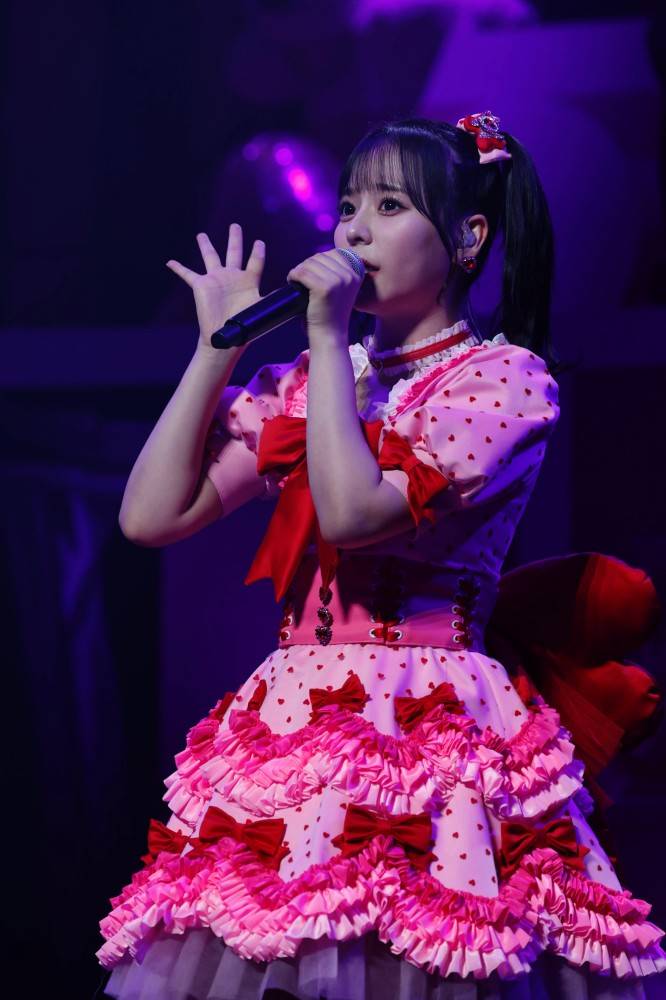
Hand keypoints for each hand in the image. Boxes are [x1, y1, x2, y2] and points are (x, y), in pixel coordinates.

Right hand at [166, 224, 265, 349]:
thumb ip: (275, 298)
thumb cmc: (245, 327)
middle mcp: (232, 277)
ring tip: (201, 234)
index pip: (255, 262)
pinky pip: (188, 274)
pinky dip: (179, 268)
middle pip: (233, 252)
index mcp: (248, 281)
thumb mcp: (263, 309)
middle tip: (235, 225)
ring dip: (205, 245)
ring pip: (211, 257)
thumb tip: (294, 292)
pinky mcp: (202, 286)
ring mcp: (216, 280)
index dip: (257, 252)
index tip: (259, 242)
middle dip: (234, 238)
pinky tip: (170, 262)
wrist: (226, 337)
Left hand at [286, 248, 362, 340]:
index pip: (334, 253)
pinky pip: (302, 272)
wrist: (330, 334)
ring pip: (310, 263)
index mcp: (357, 273)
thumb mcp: (342, 288)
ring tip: (297, 282)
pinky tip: (292, 283)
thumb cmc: (331, 312)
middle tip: (301, 279)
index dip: (318, 261)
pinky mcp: (324, 288)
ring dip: (299, 270)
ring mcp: (338, 281)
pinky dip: (293, 276)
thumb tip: (319, 256)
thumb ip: (337, 271)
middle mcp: (350, 275)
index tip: (312, 273)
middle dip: (307, 265)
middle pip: (321, 256)